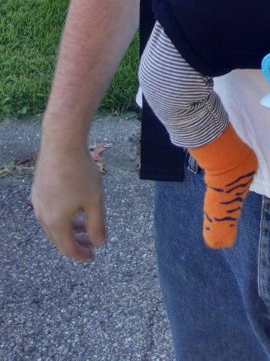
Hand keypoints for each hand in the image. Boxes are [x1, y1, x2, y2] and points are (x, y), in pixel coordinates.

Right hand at [31, 141, 106, 261]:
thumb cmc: (80, 173)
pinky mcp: (37, 190)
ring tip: (84, 224)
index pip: (68, 249)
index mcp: (57, 223)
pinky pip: (49, 211)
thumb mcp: (95, 200)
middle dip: (76, 243)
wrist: (61, 144)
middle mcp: (43, 216)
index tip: (93, 256)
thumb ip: (97, 225)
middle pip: (59, 239)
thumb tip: (99, 243)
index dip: (81, 255)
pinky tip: (73, 206)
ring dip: (69, 229)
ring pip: (53, 225)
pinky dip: (62, 216)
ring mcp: (38, 203)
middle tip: (92, 242)